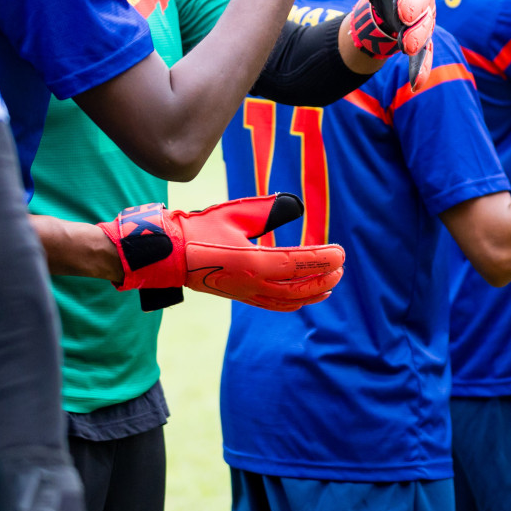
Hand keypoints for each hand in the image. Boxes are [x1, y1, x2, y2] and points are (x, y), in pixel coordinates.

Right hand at [97, 194, 344, 310]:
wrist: (169, 254)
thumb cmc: (200, 230)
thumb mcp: (236, 214)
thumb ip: (268, 212)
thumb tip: (295, 207)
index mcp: (252, 262)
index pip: (297, 263)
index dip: (322, 259)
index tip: (340, 253)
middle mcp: (252, 283)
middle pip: (298, 287)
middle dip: (323, 277)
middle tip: (340, 266)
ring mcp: (246, 293)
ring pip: (288, 299)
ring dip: (312, 292)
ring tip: (331, 282)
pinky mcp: (240, 296)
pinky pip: (274, 304)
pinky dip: (294, 301)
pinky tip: (306, 297)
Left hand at [339, 0, 435, 88]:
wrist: (390, 14)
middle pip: (422, 1)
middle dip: (414, 6)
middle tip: (403, 13)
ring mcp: (420, 24)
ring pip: (424, 29)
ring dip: (418, 37)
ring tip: (408, 45)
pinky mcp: (418, 46)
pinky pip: (424, 57)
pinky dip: (421, 68)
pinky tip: (415, 83)